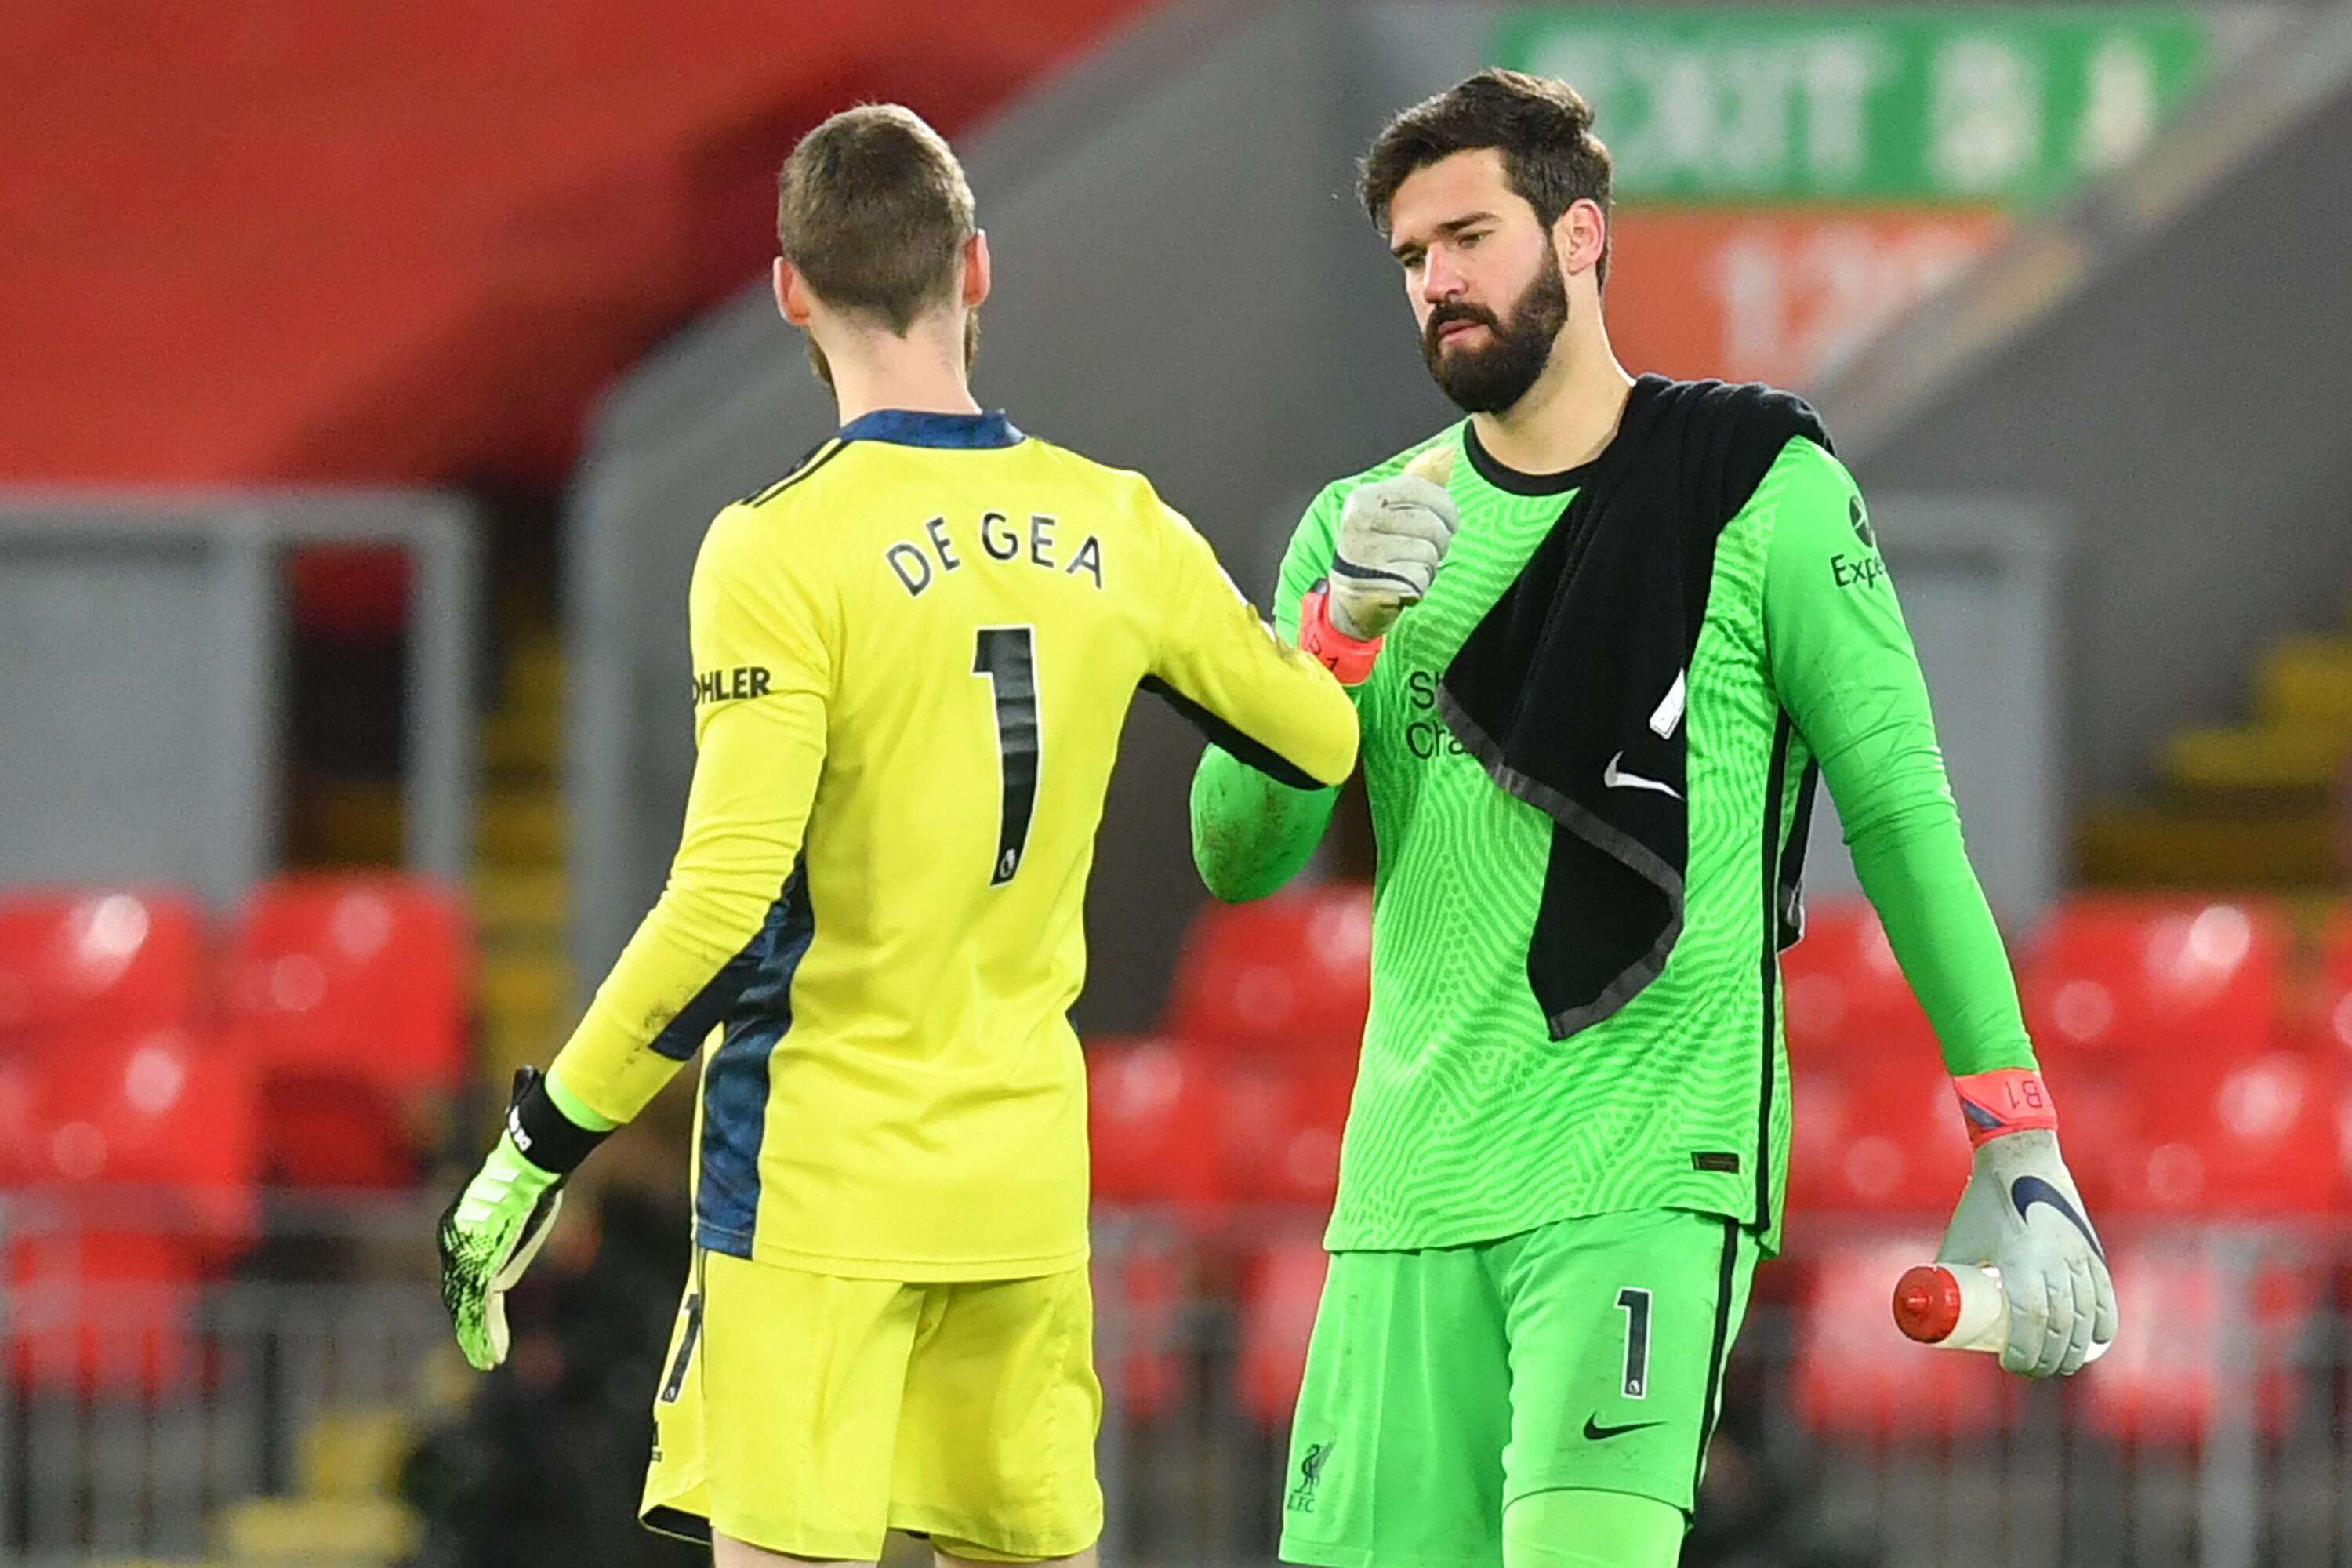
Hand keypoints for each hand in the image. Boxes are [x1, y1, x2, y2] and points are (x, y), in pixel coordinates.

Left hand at [437, 1074, 568, 1370]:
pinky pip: (483, 1306)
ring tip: (488, 1361)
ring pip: (469, 1305)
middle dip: (472, 1326)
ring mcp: (470, 1253)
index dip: (470, 1297)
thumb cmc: (532, 1155)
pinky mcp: (485, 1261)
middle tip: (481, 1354)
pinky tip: (495, 1356)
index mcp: (464, 1224)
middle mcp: (460, 1240)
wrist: (534, 1153)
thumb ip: (519, 1174)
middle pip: (462, 1292)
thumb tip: (525, 1120)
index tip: (479, 1319)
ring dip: (479, 1337)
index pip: (462, 1269)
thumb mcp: (525, 1170)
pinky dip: (487, 1332)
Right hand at [1329, 447, 1457, 640]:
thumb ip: (1420, 481)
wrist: (1351, 600)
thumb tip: (1445, 451)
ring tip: (1411, 566)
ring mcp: (1364, 553)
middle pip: (1430, 524)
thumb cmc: (1379, 550)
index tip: (1449, 523)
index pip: (1421, 490)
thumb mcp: (1395, 511)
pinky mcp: (1374, 582)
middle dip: (1438, 542)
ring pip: (1428, 553)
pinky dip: (1420, 584)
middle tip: (1425, 551)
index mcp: (1364, 498)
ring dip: (1429, 565)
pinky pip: (1421, 578)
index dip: (1446, 508)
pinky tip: (1405, 582)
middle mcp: (1359, 522)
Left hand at [1936, 1127, 2116, 1377]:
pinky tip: (2096, 1342)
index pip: (2030, 1322)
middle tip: (2032, 1370)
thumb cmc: (1982, 1202)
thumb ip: (1949, 1274)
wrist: (2021, 1159)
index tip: (2010, 1365)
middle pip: (2059, 1327)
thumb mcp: (1959, 1240)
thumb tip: (1933, 1310)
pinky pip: (2105, 1296)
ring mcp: (2077, 1257)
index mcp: (2020, 1261)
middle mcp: (2054, 1262)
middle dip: (2048, 1358)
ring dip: (2075, 1348)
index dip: (2024, 1352)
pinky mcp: (2091, 1251)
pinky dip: (2103, 1324)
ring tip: (2060, 1364)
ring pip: (2085, 1316)